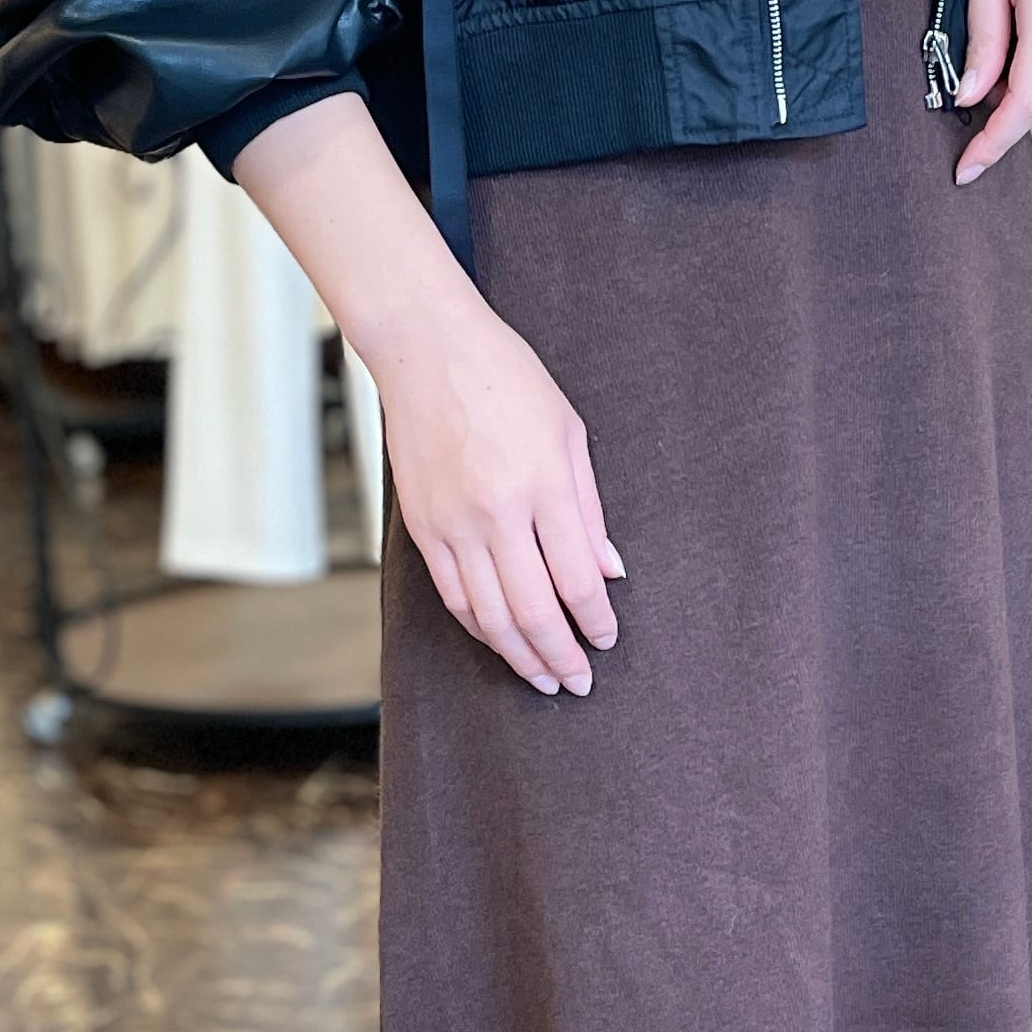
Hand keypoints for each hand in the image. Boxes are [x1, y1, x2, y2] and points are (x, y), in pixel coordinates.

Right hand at [230, 93, 622, 700]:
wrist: (427, 350)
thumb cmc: (507, 379)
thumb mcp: (569, 432)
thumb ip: (589, 509)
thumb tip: (609, 572)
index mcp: (543, 486)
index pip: (578, 580)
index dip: (596, 621)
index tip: (606, 640)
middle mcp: (497, 513)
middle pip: (535, 611)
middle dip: (561, 656)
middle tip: (578, 681)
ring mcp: (454, 524)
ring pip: (490, 616)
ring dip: (519, 656)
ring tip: (542, 677)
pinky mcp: (422, 527)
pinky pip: (453, 596)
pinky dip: (480, 628)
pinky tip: (500, 640)